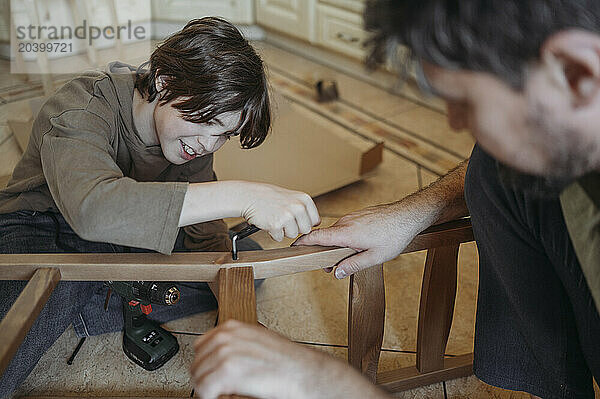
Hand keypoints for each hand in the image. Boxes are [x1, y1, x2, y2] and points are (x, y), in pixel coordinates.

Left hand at [191, 320, 387, 398]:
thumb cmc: (288, 360)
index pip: (201, 345)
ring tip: (224, 393)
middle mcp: (226, 337)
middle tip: (217, 388)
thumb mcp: (258, 341)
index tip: (210, 374)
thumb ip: (236, 344)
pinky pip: (205, 390)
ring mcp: (225, 353)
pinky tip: (226, 396)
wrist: (304, 372)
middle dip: (205, 377)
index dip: (205, 363)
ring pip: (198, 377)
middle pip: (197, 362)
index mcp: (232, 327)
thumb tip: (220, 357)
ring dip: (208, 389)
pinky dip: (212, 397)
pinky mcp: (228, 372)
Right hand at [238, 182, 319, 241]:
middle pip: (305, 230)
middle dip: (295, 228)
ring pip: (293, 235)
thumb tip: (314, 223)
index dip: (304, 223)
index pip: (315, 221)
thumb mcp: (291, 197)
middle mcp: (298, 207)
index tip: (297, 221)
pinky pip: (279, 238)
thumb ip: (303, 208)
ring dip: (283, 231)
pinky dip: (273, 233)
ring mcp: (288, 216)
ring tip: (275, 219)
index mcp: (304, 199)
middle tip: (283, 220)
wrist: (249, 196)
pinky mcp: (276, 225)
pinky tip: (268, 222)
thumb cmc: (268, 197)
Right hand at [293, 202, 425, 278]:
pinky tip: (356, 245)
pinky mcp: (358, 215)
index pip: (316, 237)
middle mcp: (345, 223)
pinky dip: (344, 237)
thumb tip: (337, 273)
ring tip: (345, 258)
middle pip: (325, 237)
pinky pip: (345, 227)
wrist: (408, 215)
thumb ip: (353, 265)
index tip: (294, 248)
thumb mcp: (374, 257)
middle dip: (322, 252)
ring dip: (335, 245)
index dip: (303, 242)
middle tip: (328, 267)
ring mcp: (352, 217)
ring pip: (336, 233)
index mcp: (346, 234)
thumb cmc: (394, 236)